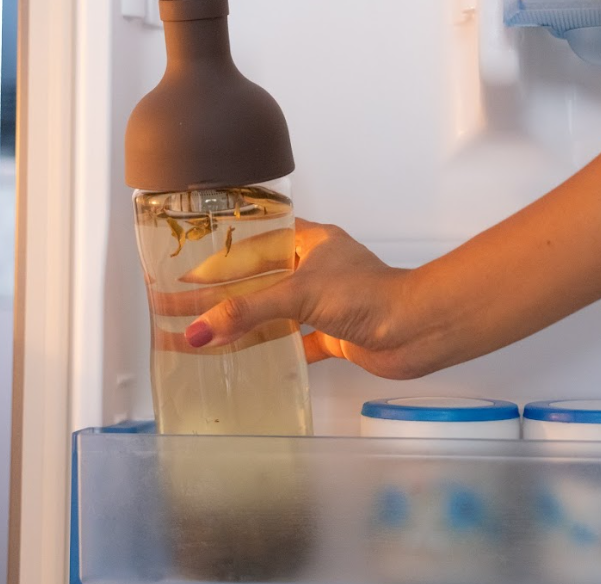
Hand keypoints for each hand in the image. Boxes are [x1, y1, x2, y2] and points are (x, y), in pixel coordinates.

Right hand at [183, 219, 432, 378]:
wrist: (416, 330)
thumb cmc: (364, 295)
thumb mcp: (298, 295)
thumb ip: (246, 313)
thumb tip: (196, 332)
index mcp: (310, 242)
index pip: (256, 241)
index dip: (222, 255)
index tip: (188, 270)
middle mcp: (317, 269)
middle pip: (261, 280)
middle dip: (225, 294)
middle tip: (184, 307)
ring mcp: (326, 303)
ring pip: (276, 313)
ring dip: (244, 324)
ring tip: (204, 335)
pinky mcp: (334, 335)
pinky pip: (294, 341)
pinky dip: (271, 350)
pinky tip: (241, 359)